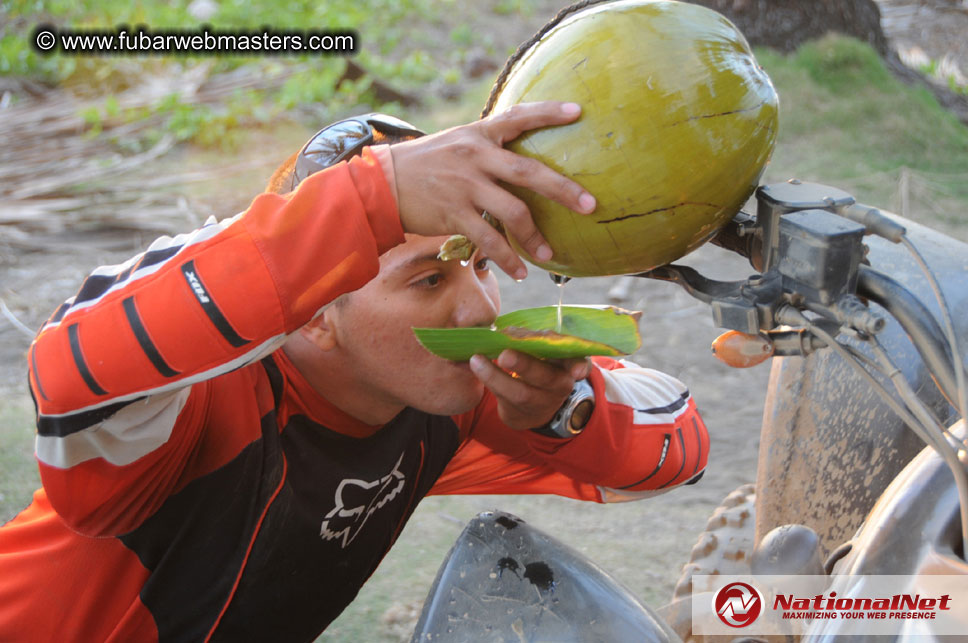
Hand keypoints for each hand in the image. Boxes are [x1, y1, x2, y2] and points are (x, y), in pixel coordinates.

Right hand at [389, 102, 596, 279]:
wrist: (382, 183)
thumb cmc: (426, 164)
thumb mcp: (457, 142)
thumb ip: (488, 148)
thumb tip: (524, 163)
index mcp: (478, 134)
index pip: (517, 116)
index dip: (548, 113)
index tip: (579, 111)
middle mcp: (474, 156)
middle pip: (527, 171)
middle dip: (562, 189)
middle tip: (590, 204)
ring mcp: (464, 186)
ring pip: (511, 211)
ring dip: (534, 236)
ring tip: (550, 253)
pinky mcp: (452, 213)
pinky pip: (488, 239)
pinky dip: (507, 258)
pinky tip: (520, 271)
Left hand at [469, 349, 591, 429]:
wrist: (532, 407)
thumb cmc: (540, 367)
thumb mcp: (547, 354)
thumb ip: (535, 340)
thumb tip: (507, 331)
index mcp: (568, 365)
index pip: (579, 364)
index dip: (579, 366)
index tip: (576, 371)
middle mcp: (558, 385)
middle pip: (546, 378)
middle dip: (525, 366)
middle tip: (505, 355)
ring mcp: (539, 402)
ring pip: (520, 393)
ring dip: (496, 376)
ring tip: (476, 360)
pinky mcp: (519, 413)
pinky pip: (502, 399)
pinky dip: (488, 381)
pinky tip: (474, 366)